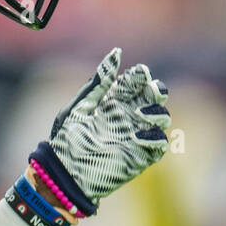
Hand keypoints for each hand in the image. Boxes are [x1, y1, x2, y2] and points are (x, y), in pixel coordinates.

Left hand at [32, 47, 170, 212]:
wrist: (64, 173)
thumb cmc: (66, 139)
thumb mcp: (80, 106)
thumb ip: (99, 83)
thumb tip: (117, 52)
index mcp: (112, 101)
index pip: (135, 82)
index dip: (140, 76)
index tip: (138, 75)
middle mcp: (127, 116)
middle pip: (154, 97)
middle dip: (156, 91)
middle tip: (149, 91)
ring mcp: (136, 136)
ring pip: (162, 118)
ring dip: (157, 113)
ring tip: (139, 115)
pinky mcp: (141, 156)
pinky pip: (160, 144)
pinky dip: (155, 137)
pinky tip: (138, 137)